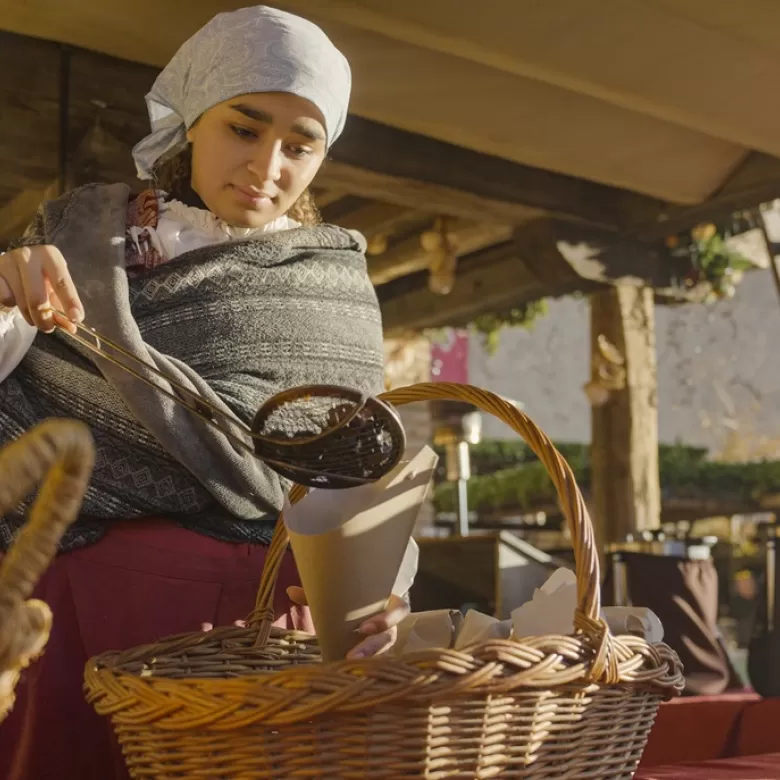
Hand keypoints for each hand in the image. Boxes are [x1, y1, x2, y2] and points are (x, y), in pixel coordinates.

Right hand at [0, 245, 82, 332]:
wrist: (15, 256)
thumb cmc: (41, 272)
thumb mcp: (56, 282)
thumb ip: (63, 303)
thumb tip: (71, 327)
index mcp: (50, 256)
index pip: (62, 283)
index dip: (70, 303)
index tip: (76, 319)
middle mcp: (28, 257)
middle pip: (37, 298)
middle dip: (44, 319)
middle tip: (48, 327)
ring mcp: (7, 264)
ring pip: (20, 302)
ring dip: (30, 316)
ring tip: (33, 315)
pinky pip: (4, 299)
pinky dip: (12, 305)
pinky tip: (15, 298)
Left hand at [287, 585, 409, 658]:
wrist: (368, 611)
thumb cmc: (357, 600)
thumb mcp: (342, 594)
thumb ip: (318, 594)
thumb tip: (290, 590)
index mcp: (390, 604)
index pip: (400, 610)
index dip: (387, 619)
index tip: (364, 628)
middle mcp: (392, 625)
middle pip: (389, 637)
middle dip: (372, 647)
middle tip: (352, 656)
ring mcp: (387, 643)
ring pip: (384, 654)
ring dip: (368, 661)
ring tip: (348, 668)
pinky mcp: (380, 657)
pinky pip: (378, 665)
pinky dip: (366, 669)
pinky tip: (351, 678)